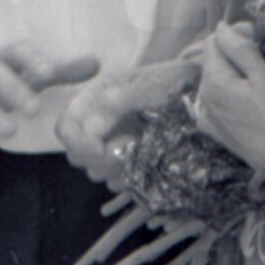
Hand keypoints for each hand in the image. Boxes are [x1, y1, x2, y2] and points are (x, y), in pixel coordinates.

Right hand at [0, 42, 98, 156]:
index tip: (48, 71)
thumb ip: (60, 71)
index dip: (30, 58)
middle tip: (34, 109)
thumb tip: (97, 63)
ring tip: (9, 131)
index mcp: (0, 57)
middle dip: (10, 87)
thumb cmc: (0, 85)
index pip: (14, 49)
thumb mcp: (28, 76)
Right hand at [57, 55, 201, 182]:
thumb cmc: (172, 82)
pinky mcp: (127, 162)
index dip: (77, 142)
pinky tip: (148, 160)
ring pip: (96, 172)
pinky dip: (131, 177)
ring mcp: (111, 144)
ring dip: (118, 167)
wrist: (198, 96)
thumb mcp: (147, 85)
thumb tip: (95, 122)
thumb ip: (120, 100)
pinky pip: (117, 182)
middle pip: (77, 156)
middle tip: (129, 147)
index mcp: (94, 99)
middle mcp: (97, 124)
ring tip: (143, 148)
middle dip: (100, 158)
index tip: (99, 150)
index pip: (66, 127)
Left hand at [199, 24, 264, 198]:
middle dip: (236, 54)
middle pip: (215, 61)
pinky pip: (219, 102)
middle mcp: (203, 100)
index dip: (238, 35)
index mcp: (212, 82)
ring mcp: (208, 119)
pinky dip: (232, 94)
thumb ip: (240, 49)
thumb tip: (221, 28)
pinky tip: (252, 99)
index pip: (215, 41)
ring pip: (218, 81)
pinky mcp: (218, 133)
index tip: (262, 40)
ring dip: (236, 74)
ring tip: (264, 80)